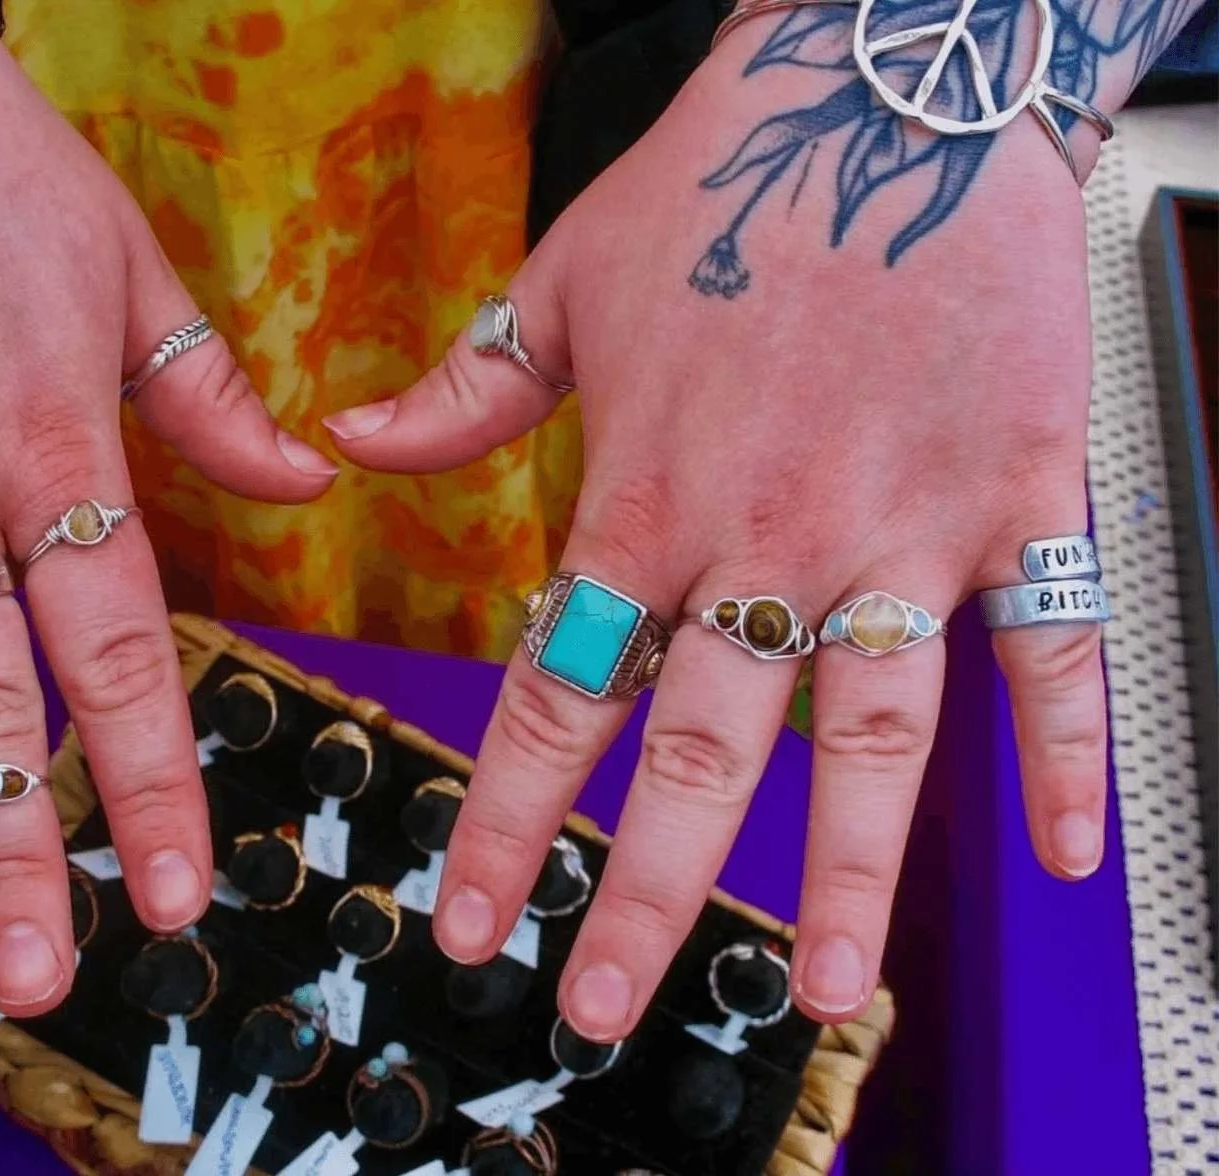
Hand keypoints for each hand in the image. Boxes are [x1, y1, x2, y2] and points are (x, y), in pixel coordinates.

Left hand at [327, 30, 1106, 1032]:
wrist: (884, 90)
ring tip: (821, 987)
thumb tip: (345, 444)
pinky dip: (1070, 749)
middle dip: (640, 890)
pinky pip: (1054, 643)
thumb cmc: (723, 184)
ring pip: (871, 730)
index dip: (502, 820)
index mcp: (644, 496)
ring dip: (845, 869)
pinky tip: (1069, 855)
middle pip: (695, 751)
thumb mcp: (560, 284)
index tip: (470, 917)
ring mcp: (901, 523)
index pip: (554, 696)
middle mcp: (765, 535)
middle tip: (601, 1003)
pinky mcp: (1017, 493)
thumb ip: (458, 392)